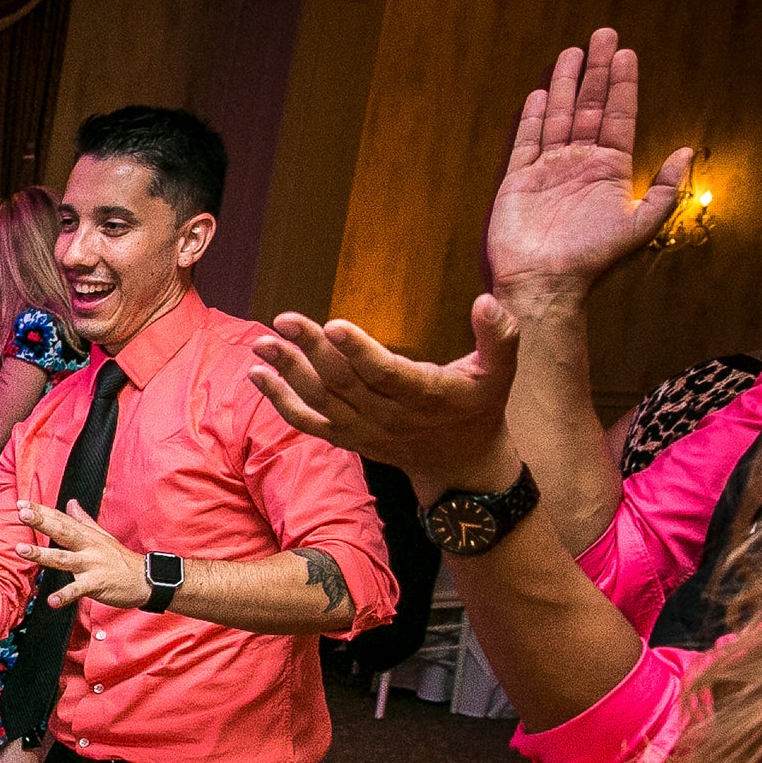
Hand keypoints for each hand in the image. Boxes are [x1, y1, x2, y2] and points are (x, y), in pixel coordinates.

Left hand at [19, 500, 146, 610]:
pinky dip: (65, 596)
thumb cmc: (119, 559)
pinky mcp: (96, 583)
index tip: (21, 504)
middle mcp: (87, 547)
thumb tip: (71, 503)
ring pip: (63, 558)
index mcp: (86, 535)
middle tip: (23, 513)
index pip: (61, 519)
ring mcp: (91, 565)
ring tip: (21, 550)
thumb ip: (84, 520)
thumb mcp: (102, 536)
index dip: (41, 511)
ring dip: (42, 554)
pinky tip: (51, 601)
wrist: (145, 579)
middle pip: (62, 532)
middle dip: (42, 522)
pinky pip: (78, 590)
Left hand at [250, 295, 520, 490]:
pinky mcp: (346, 438)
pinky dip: (281, 401)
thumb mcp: (502, 371)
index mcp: (426, 395)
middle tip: (285, 319)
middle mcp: (389, 416)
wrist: (459, 461)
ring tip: (263, 342)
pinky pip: (308, 423)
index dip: (359, 351)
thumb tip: (486, 301)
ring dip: (288, 372)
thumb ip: (499, 337)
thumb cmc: (479, 406)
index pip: (387, 374)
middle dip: (311, 351)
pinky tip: (259, 375)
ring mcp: (363, 430)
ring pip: (320, 401)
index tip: (334, 324)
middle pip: (343, 383)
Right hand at [486, 28, 695, 312]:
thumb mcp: (641, 225)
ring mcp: (547, 170)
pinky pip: (525, 142)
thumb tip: (687, 149)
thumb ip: (664, 188)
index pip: (618, 116)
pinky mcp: (517, 182)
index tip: (627, 53)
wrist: (545, 285)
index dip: (622, 85)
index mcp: (609, 170)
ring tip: (572, 52)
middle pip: (588, 107)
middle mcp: (579, 164)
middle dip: (596, 71)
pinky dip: (533, 118)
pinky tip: (541, 94)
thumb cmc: (593, 260)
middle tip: (603, 35)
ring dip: (565, 84)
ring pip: (558, 117)